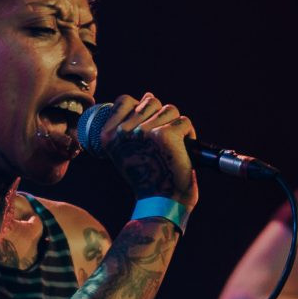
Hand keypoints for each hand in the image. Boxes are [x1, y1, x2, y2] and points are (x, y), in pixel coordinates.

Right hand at [92, 92, 197, 208]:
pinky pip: (184, 121)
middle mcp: (124, 132)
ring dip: (175, 126)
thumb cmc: (148, 178)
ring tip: (171, 148)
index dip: (139, 110)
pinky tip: (182, 151)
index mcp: (108, 136)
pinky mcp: (165, 135)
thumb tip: (147, 96)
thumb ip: (132, 123)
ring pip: (169, 109)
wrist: (162, 202)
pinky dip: (188, 135)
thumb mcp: (128, 150)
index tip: (144, 134)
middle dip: (160, 118)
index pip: (124, 100)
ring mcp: (144, 132)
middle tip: (161, 145)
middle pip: (150, 101)